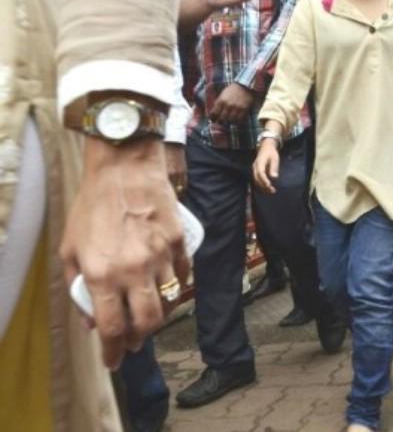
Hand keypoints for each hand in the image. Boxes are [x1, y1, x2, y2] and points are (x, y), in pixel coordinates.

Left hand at [59, 137, 190, 368]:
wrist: (124, 169)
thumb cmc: (92, 206)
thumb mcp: (70, 248)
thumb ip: (77, 286)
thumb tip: (90, 318)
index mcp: (104, 274)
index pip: (113, 327)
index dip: (114, 351)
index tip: (114, 360)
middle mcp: (135, 270)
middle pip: (148, 322)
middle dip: (140, 339)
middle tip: (133, 342)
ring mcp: (162, 256)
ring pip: (169, 302)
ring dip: (159, 316)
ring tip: (148, 315)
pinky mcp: (180, 242)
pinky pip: (183, 276)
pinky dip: (176, 288)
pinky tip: (166, 287)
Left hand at [209, 83, 254, 123]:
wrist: (245, 86)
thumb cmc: (232, 90)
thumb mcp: (222, 94)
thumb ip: (218, 102)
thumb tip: (213, 112)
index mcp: (221, 101)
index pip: (214, 113)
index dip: (212, 118)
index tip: (213, 119)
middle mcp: (228, 105)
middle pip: (222, 119)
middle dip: (220, 121)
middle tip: (221, 121)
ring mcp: (236, 108)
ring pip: (231, 120)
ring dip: (229, 122)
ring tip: (228, 121)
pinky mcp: (244, 110)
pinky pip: (239, 119)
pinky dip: (237, 121)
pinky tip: (236, 120)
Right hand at [252, 140, 280, 193]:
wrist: (265, 147)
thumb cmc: (271, 153)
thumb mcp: (275, 158)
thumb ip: (274, 167)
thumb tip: (274, 177)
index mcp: (259, 163)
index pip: (260, 173)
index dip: (264, 180)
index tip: (269, 185)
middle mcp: (255, 167)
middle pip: (257, 178)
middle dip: (264, 186)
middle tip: (272, 190)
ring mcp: (254, 169)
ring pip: (256, 180)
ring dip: (263, 187)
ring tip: (271, 191)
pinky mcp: (256, 172)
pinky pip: (257, 179)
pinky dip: (261, 185)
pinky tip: (267, 188)